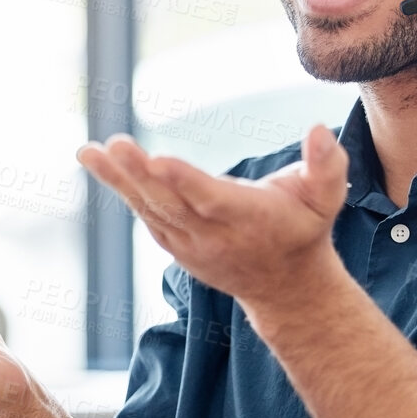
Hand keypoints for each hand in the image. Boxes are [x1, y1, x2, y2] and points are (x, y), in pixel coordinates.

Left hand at [75, 125, 349, 310]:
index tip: (157, 159)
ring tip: (89, 151)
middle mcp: (214, 235)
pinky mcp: (174, 242)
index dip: (184, 181)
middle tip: (113, 145)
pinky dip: (120, 189)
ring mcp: (190, 242)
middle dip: (140, 175)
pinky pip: (144, 212)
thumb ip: (327, 166)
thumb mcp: (327, 198)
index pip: (212, 199)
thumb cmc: (304, 229)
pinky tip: (98, 161)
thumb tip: (318, 130)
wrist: (285, 286)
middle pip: (171, 203)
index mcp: (249, 219)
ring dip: (118, 179)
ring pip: (150, 208)